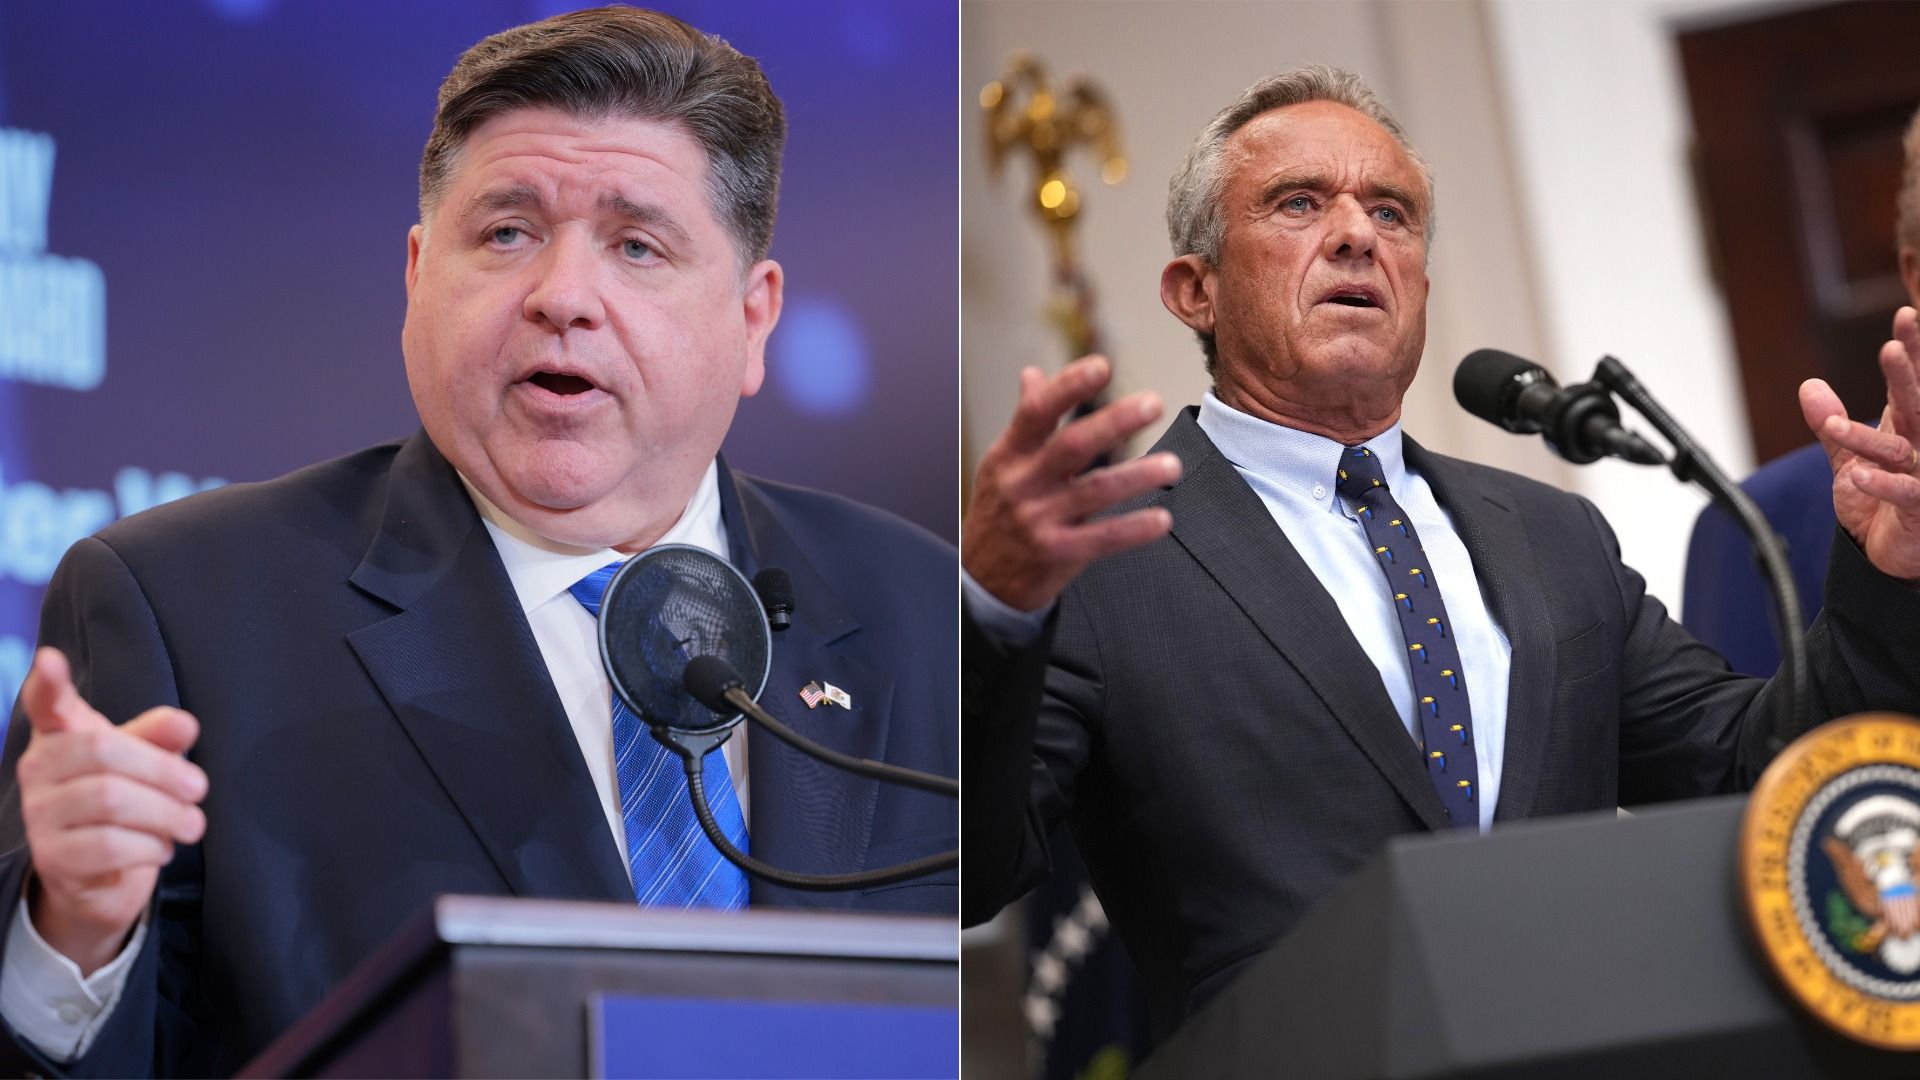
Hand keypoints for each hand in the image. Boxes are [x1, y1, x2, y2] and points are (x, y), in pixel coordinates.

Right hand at [16, 647, 205, 975]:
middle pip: (104, 752)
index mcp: (62, 735)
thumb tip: (185, 725)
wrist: (100, 876)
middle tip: (199, 788)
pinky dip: (150, 847)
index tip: (51, 659)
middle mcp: (38, 770)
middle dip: (165, 771)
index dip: (48, 682)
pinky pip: (109, 847)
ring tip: (191, 823)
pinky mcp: (51, 858)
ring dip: (166, 814)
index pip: (46, 703)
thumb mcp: (146, 761)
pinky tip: (161, 848)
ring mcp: (39, 815)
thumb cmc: (124, 802)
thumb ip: (161, 738)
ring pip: (110, 801)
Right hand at [964, 356, 1181, 611]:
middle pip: (1071, 446)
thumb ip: (1026, 421)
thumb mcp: (1001, 463)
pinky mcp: (1057, 554)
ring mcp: (1039, 520)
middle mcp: (1023, 484)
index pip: (1036, 412)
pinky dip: (1134, 529)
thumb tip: (1033, 374)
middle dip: (1115, 422)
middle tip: (1153, 404)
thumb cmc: (998, 512)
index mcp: (1010, 454)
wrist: (980, 580)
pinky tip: (1162, 519)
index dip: (1068, 386)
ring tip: (1172, 465)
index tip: (1102, 367)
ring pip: (1094, 491)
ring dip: (1137, 476)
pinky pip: (1102, 539)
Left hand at [1801, 306, 1919, 580]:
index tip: (1906, 315)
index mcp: (1908, 428)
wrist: (1894, 554)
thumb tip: (1809, 386)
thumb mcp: (1850, 460)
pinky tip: (1856, 475)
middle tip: (1893, 346)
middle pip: (1918, 405)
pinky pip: (1904, 494)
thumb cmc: (1880, 503)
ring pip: (1899, 450)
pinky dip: (1879, 484)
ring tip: (1836, 425)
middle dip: (1907, 375)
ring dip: (1868, 436)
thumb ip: (1831, 425)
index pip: (1909, 385)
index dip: (1912, 352)